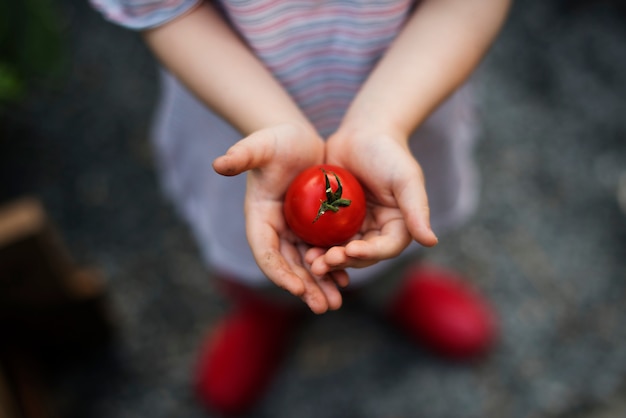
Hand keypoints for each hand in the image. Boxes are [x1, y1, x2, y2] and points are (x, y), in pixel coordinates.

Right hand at [213, 123, 347, 313]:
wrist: (297, 139)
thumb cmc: (277, 140)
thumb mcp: (261, 145)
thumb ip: (241, 155)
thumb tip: (218, 164)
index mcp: (259, 219)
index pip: (266, 252)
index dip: (279, 272)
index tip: (297, 288)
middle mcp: (275, 230)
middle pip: (288, 266)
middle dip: (305, 288)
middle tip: (323, 307)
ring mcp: (294, 231)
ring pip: (307, 265)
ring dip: (320, 285)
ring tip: (336, 302)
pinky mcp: (312, 228)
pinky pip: (322, 253)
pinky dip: (333, 267)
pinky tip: (347, 279)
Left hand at [306, 129, 437, 275]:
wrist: (362, 134)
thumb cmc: (388, 153)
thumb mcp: (406, 179)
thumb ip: (417, 210)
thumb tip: (431, 242)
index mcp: (397, 228)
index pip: (385, 248)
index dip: (369, 254)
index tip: (350, 251)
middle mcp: (376, 233)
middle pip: (360, 256)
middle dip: (342, 261)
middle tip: (322, 262)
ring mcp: (353, 228)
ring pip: (340, 251)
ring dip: (326, 260)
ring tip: (310, 261)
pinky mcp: (333, 222)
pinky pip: (323, 237)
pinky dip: (314, 245)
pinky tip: (301, 248)